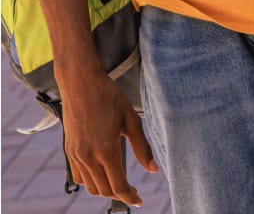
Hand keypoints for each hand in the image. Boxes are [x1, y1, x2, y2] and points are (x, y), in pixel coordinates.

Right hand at [61, 72, 156, 204]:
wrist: (81, 84)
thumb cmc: (110, 97)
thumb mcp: (132, 120)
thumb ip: (142, 148)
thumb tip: (153, 169)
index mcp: (106, 150)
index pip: (118, 186)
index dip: (130, 197)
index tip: (139, 201)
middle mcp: (88, 157)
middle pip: (103, 190)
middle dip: (119, 194)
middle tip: (133, 191)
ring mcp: (75, 155)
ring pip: (89, 186)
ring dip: (105, 189)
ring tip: (120, 183)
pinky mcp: (69, 151)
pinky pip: (78, 176)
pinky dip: (91, 181)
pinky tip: (103, 173)